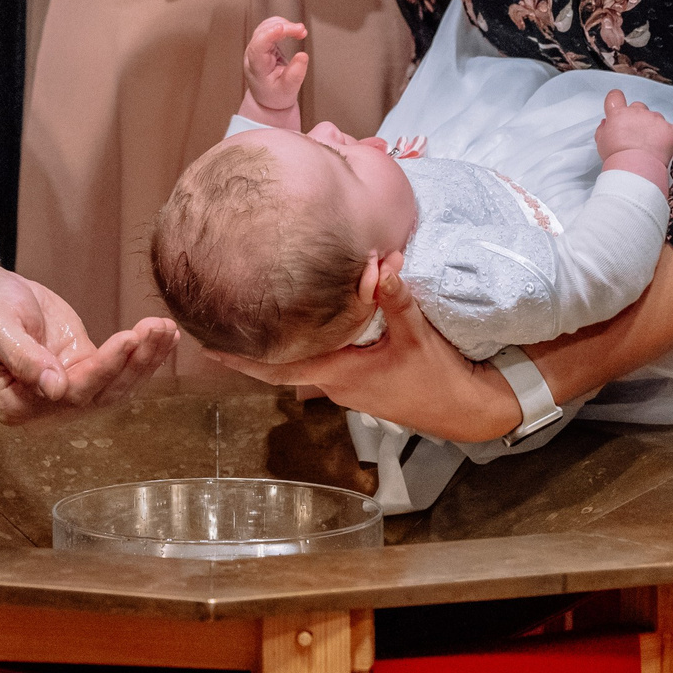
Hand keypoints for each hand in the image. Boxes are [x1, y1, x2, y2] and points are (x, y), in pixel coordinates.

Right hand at [0, 246, 178, 423]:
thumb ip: (24, 358)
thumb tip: (55, 388)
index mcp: (18, 405)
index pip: (70, 394)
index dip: (102, 370)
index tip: (127, 340)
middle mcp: (47, 407)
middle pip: (101, 393)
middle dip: (134, 362)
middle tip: (157, 329)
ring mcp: (69, 389)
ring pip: (117, 384)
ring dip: (146, 358)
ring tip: (167, 329)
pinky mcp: (84, 369)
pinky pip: (119, 368)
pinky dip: (144, 353)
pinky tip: (166, 335)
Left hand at [202, 256, 521, 442]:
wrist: (465, 408)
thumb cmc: (438, 378)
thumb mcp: (417, 335)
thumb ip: (396, 300)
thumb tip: (381, 264)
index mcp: (340, 372)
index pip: (277, 367)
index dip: (240, 358)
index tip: (206, 345)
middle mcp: (335, 382)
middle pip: (278, 367)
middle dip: (244, 352)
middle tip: (209, 330)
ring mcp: (347, 384)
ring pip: (300, 363)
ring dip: (273, 348)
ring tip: (246, 323)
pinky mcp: (360, 379)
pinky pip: (321, 361)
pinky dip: (303, 346)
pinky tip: (299, 329)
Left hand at [239, 16, 309, 127]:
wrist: (268, 98)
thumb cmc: (275, 96)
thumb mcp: (288, 90)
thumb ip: (295, 75)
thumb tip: (303, 56)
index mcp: (256, 67)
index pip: (258, 46)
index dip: (269, 35)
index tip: (283, 29)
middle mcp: (253, 55)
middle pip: (263, 32)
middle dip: (283, 27)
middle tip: (302, 31)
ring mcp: (256, 48)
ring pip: (266, 27)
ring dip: (284, 24)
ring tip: (300, 31)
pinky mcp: (263, 44)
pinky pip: (269, 28)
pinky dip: (282, 26)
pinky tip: (293, 30)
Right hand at [595, 91, 672, 194]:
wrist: (636, 169)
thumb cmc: (617, 158)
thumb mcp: (602, 143)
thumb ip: (603, 129)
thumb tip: (606, 123)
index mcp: (618, 114)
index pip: (615, 96)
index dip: (617, 100)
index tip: (619, 107)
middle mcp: (637, 112)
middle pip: (638, 107)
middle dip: (637, 117)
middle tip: (636, 134)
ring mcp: (655, 119)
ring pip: (654, 117)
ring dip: (652, 126)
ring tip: (649, 145)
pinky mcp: (669, 129)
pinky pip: (668, 128)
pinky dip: (665, 136)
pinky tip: (660, 148)